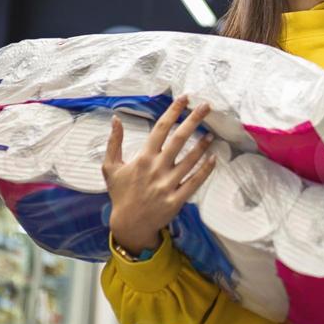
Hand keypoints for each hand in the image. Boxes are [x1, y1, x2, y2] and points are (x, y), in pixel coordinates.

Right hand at [103, 96, 217, 254]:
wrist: (128, 225)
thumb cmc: (121, 194)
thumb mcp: (110, 167)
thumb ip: (114, 142)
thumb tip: (115, 119)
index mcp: (143, 158)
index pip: (160, 129)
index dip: (173, 112)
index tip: (184, 99)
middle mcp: (157, 169)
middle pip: (179, 139)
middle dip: (194, 120)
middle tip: (206, 106)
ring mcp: (168, 184)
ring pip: (190, 160)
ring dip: (203, 144)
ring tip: (212, 133)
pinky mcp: (177, 199)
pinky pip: (195, 182)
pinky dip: (205, 170)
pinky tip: (213, 158)